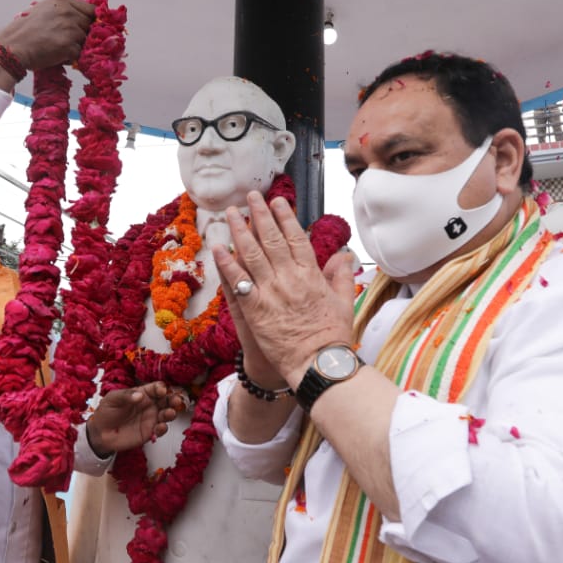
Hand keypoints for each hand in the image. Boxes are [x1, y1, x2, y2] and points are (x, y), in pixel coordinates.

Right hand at [0, 0, 97, 74]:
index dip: (92, 21)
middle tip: (67, 41)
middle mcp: (69, 12)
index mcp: (63, 2)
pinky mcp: (69, 46)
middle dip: (84, 34)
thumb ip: (63, 11)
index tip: (88, 28)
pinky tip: (56, 56)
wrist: (12, 47)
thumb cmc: (23, 31)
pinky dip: (70, 58)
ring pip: (85, 41)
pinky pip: (79, 54)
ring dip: (76, 47)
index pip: (92, 9)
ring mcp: (70, 29)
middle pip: (91, 26)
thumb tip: (81, 17)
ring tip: (58, 48)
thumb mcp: (44, 10)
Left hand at [85, 382, 187, 456]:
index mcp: (142, 393)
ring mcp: (151, 419)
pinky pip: (160, 430)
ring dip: (171, 413)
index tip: (161, 391)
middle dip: (173, 399)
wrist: (100, 433)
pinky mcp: (149, 432)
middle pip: (166, 400)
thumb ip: (126, 395)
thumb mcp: (113, 398)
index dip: (160, 388)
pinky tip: (160, 427)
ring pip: (167, 414)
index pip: (156, 388)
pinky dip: (163, 429)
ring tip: (169, 413)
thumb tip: (140, 395)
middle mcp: (149, 405)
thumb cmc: (106, 412)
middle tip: (175, 400)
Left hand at [211, 192, 355, 386]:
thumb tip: (344, 255)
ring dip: (240, 231)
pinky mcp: (254, 309)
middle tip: (251, 197)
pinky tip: (217, 248)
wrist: (317, 364)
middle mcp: (290, 279)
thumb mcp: (343, 302)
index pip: (296, 238)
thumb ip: (340, 275)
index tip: (278, 202)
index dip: (285, 218)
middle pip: (271, 240)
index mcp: (312, 275)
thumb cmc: (331, 337)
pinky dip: (227, 263)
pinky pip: (237, 282)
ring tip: (231, 213)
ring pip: (251, 255)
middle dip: (260, 215)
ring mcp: (270, 292)